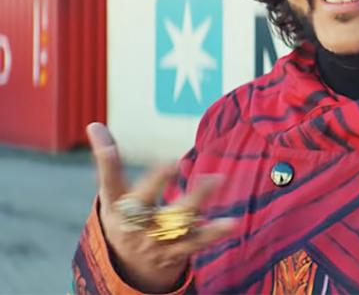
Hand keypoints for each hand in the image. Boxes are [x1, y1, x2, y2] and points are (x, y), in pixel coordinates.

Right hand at [86, 122, 234, 292]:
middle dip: (158, 183)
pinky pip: (197, 242)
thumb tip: (93, 125)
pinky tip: (231, 222)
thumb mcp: (112, 193)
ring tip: (217, 179)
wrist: (129, 267)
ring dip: (197, 201)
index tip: (110, 146)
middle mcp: (134, 224)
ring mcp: (155, 241)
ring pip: (176, 222)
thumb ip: (107, 161)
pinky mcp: (175, 252)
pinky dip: (215, 232)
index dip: (108, 164)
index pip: (111, 182)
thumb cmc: (122, 217)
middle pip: (146, 204)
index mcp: (117, 206)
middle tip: (174, 162)